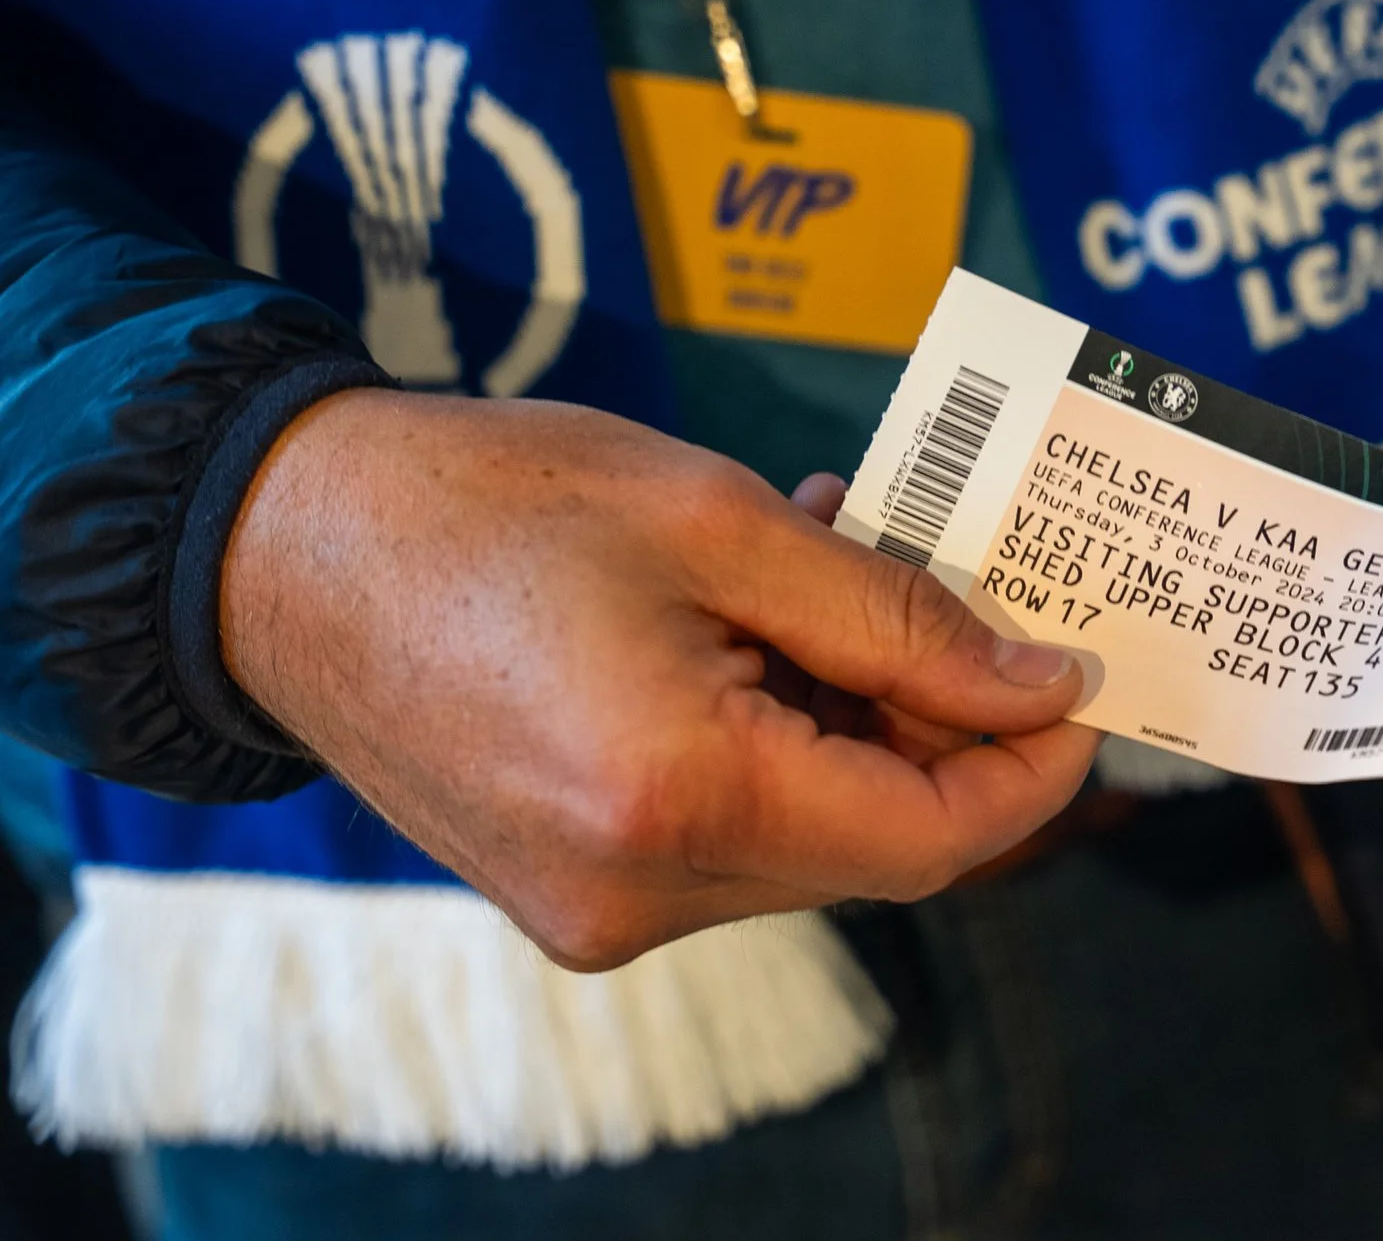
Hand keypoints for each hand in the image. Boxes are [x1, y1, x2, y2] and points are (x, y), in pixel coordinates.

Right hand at [222, 390, 1099, 969]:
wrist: (277, 547)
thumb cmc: (491, 500)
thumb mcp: (724, 522)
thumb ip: (902, 619)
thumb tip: (1043, 688)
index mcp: (678, 800)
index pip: (934, 839)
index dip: (1031, 766)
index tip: (1077, 678)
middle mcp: (638, 892)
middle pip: (876, 845)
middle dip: (944, 726)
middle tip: (950, 586)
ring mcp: (595, 909)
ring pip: (811, 841)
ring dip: (859, 724)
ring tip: (833, 570)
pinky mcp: (567, 892)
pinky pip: (731, 838)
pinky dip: (782, 745)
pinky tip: (764, 632)